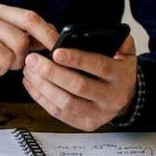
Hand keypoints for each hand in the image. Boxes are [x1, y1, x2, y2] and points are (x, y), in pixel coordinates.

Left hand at [21, 34, 137, 131]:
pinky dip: (41, 98)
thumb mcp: (125, 52)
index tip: (55, 52)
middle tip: (33, 60)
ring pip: (66, 103)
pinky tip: (31, 83)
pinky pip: (59, 113)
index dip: (77, 59)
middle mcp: (112, 98)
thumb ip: (116, 39)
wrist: (125, 97)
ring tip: (30, 70)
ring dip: (44, 86)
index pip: (99, 66)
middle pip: (79, 87)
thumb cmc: (117, 69)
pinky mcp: (86, 124)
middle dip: (52, 72)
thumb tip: (98, 32)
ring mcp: (99, 114)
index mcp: (122, 76)